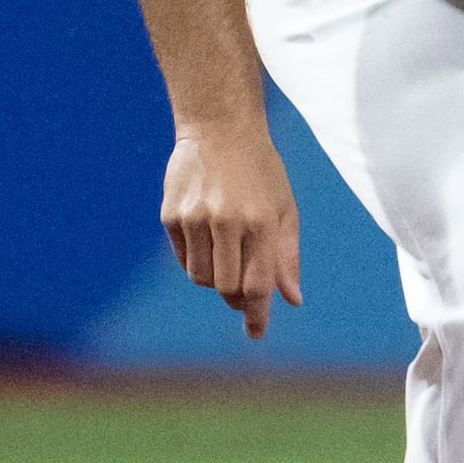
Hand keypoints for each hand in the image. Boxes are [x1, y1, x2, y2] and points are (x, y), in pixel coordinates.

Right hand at [160, 124, 302, 338]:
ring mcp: (194, 217)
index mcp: (261, 222)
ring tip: (227, 256)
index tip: (255, 333)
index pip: (257, 283)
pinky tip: (208, 239)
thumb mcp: (284, 208)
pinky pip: (183, 258)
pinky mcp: (171, 214)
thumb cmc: (260, 172)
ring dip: (215, 280)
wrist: (218, 128)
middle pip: (225, 287)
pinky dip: (197, 261)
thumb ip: (287, 257)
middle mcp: (226, 221)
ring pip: (201, 277)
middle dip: (236, 299)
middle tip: (243, 296)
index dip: (257, 314)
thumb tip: (292, 300)